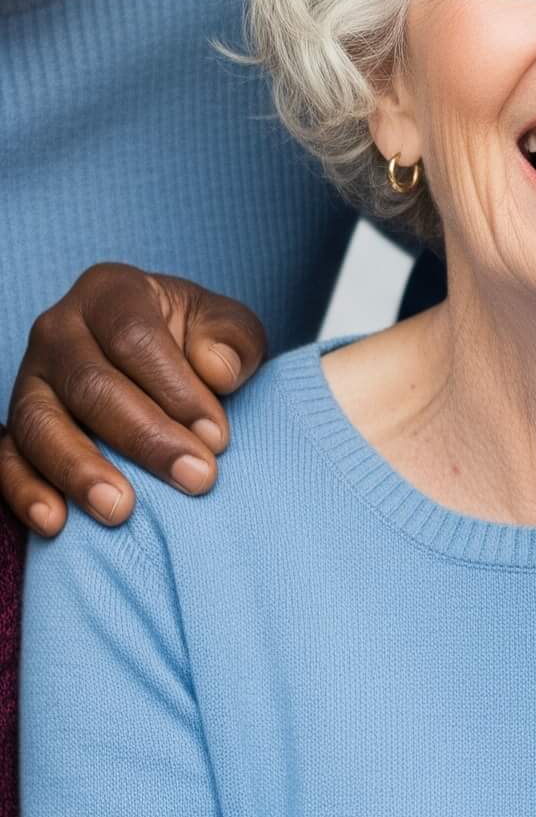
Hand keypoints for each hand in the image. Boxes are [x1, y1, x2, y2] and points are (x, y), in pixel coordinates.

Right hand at [1, 266, 266, 537]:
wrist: (165, 360)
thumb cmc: (198, 341)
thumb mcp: (228, 327)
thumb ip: (232, 339)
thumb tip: (216, 370)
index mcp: (111, 293)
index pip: (135, 339)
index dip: (177, 389)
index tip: (218, 437)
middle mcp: (58, 329)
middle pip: (91, 385)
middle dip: (145, 437)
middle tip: (195, 478)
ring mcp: (29, 378)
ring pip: (40, 424)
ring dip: (80, 470)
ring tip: (121, 510)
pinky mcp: (14, 425)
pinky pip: (6, 458)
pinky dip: (26, 492)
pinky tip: (55, 523)